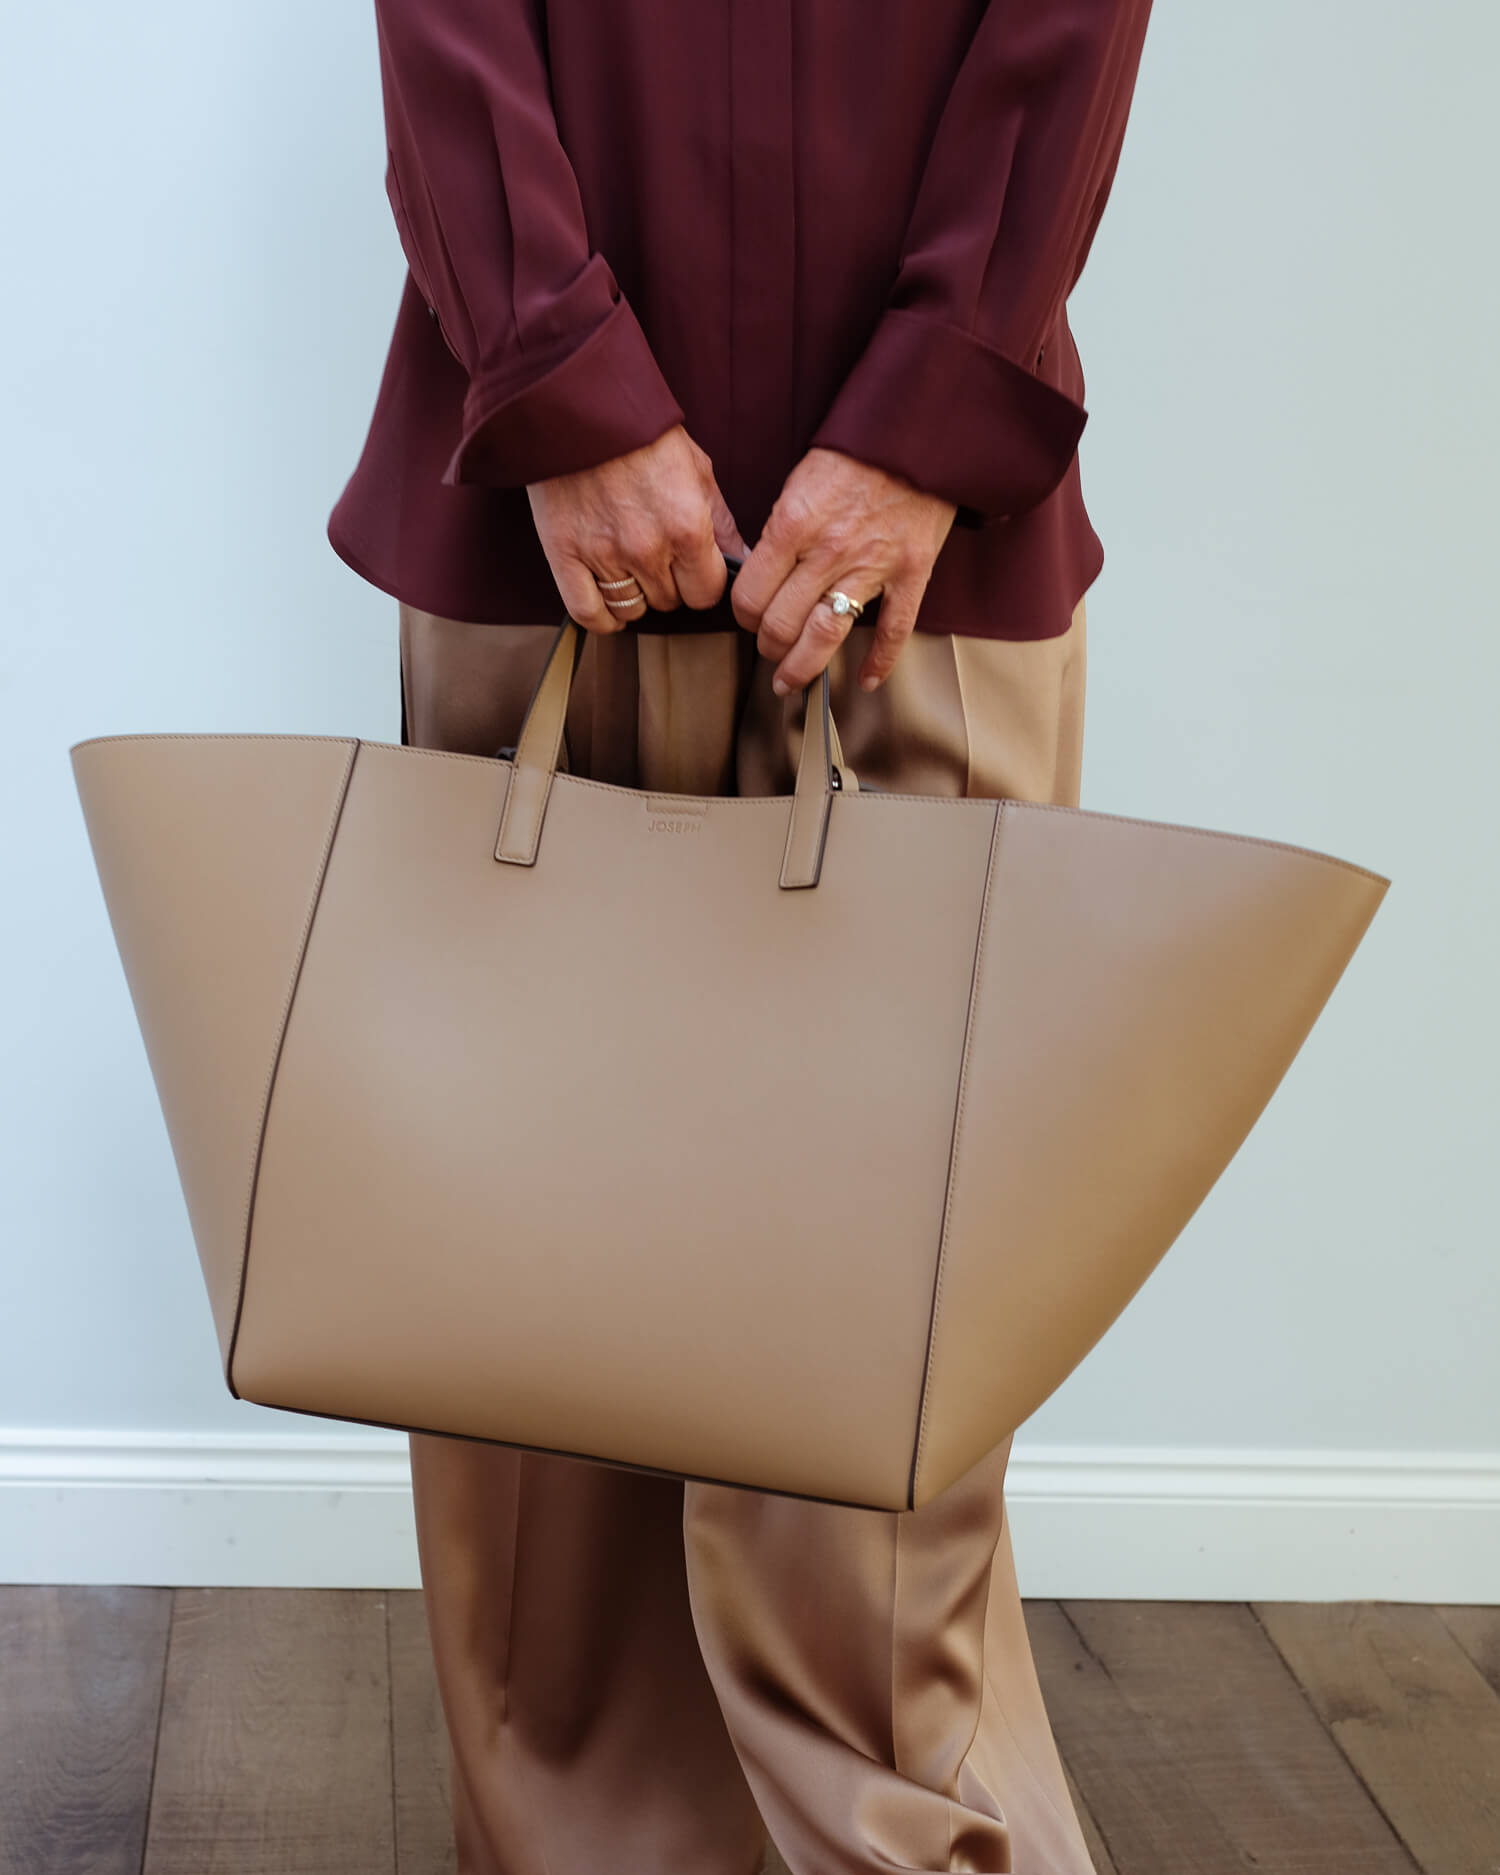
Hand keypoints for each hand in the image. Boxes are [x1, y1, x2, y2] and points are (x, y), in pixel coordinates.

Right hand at [527, 424, 747, 630]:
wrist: (580, 404)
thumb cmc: (642, 434)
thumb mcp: (698, 469)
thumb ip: (721, 522)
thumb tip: (742, 559)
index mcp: (687, 528)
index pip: (707, 594)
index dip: (702, 582)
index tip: (692, 568)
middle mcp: (647, 549)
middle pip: (669, 602)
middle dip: (668, 583)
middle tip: (656, 553)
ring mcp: (604, 555)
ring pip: (632, 610)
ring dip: (635, 595)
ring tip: (629, 565)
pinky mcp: (565, 556)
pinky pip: (590, 615)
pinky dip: (602, 615)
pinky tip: (608, 597)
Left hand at [729, 447, 956, 693]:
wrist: (918, 434)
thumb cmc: (855, 452)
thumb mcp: (799, 481)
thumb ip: (781, 531)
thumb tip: (761, 575)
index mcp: (793, 525)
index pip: (749, 595)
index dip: (741, 615)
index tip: (746, 616)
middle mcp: (829, 552)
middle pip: (781, 624)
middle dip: (767, 644)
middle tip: (767, 647)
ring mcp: (873, 567)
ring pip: (825, 637)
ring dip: (801, 667)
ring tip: (790, 682)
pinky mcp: (912, 574)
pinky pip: (893, 632)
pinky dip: (880, 663)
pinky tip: (865, 681)